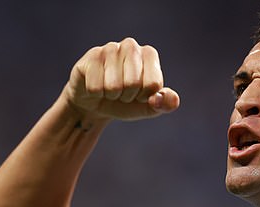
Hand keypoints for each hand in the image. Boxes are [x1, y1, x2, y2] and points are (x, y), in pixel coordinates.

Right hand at [62, 38, 178, 120]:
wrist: (96, 104)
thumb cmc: (127, 102)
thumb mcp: (149, 107)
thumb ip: (165, 104)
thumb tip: (168, 99)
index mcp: (149, 54)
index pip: (153, 84)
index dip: (145, 96)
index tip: (139, 94)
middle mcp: (131, 46)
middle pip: (133, 83)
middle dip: (127, 96)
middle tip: (122, 93)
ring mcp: (110, 48)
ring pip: (113, 86)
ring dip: (111, 95)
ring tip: (110, 89)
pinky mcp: (91, 57)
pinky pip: (95, 87)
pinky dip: (96, 93)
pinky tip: (96, 86)